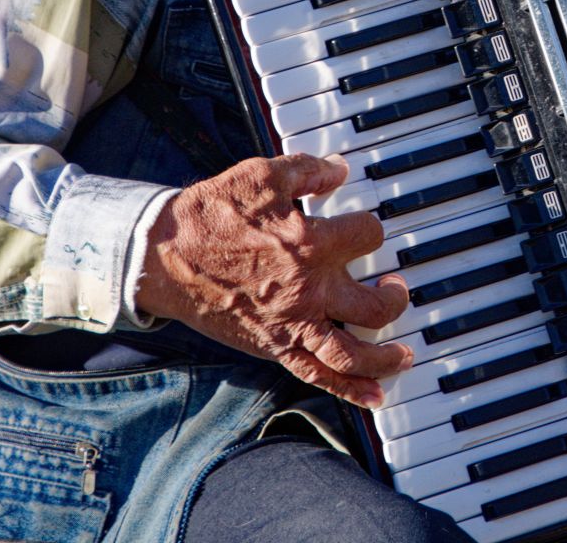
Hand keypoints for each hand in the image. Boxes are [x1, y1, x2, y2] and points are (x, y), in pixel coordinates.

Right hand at [137, 154, 411, 407]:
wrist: (163, 257)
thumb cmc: (209, 215)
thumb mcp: (260, 175)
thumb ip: (306, 171)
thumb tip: (338, 170)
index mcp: (308, 245)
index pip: (367, 236)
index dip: (370, 226)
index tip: (363, 225)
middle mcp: (307, 290)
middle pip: (374, 303)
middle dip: (394, 296)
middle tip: (396, 286)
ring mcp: (291, 324)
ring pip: (353, 351)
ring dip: (385, 355)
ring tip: (403, 353)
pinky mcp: (274, 347)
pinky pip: (317, 375)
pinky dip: (350, 389)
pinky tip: (374, 395)